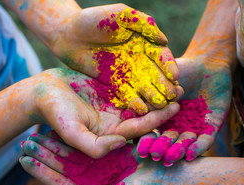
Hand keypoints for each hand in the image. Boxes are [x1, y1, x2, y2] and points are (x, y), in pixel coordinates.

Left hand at [20, 133, 167, 184]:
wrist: (163, 181)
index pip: (58, 182)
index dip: (40, 172)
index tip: (22, 160)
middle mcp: (92, 178)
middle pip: (62, 165)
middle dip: (43, 154)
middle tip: (25, 142)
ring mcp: (100, 163)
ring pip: (71, 151)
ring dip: (54, 143)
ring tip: (36, 133)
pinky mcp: (109, 150)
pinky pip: (87, 141)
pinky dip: (73, 136)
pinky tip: (59, 128)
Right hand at [29, 68, 178, 157]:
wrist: (44, 92)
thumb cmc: (55, 114)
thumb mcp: (72, 133)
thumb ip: (95, 145)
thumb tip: (123, 144)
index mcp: (111, 135)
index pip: (138, 129)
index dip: (156, 120)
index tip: (174, 108)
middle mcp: (116, 122)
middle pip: (145, 115)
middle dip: (163, 106)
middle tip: (182, 93)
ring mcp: (115, 105)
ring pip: (141, 99)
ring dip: (157, 91)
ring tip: (176, 80)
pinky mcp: (112, 90)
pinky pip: (131, 85)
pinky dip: (144, 79)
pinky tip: (157, 70)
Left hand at [51, 4, 180, 113]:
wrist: (68, 35)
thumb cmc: (94, 20)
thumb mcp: (120, 15)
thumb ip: (142, 23)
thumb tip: (164, 41)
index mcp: (143, 41)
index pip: (160, 55)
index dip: (168, 65)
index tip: (174, 75)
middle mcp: (139, 59)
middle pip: (155, 74)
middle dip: (165, 84)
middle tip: (173, 95)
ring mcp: (127, 73)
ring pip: (144, 86)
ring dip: (153, 96)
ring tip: (160, 105)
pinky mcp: (115, 84)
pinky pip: (127, 94)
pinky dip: (135, 102)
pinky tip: (141, 110)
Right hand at [137, 58, 231, 165]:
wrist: (210, 63)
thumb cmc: (182, 68)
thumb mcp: (161, 78)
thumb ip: (147, 91)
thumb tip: (128, 110)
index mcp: (160, 116)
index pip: (150, 131)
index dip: (145, 140)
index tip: (138, 147)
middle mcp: (175, 126)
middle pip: (166, 140)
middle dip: (160, 148)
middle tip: (154, 155)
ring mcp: (192, 127)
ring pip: (184, 143)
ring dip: (177, 151)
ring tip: (170, 158)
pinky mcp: (211, 127)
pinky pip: (205, 140)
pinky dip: (198, 147)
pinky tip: (192, 153)